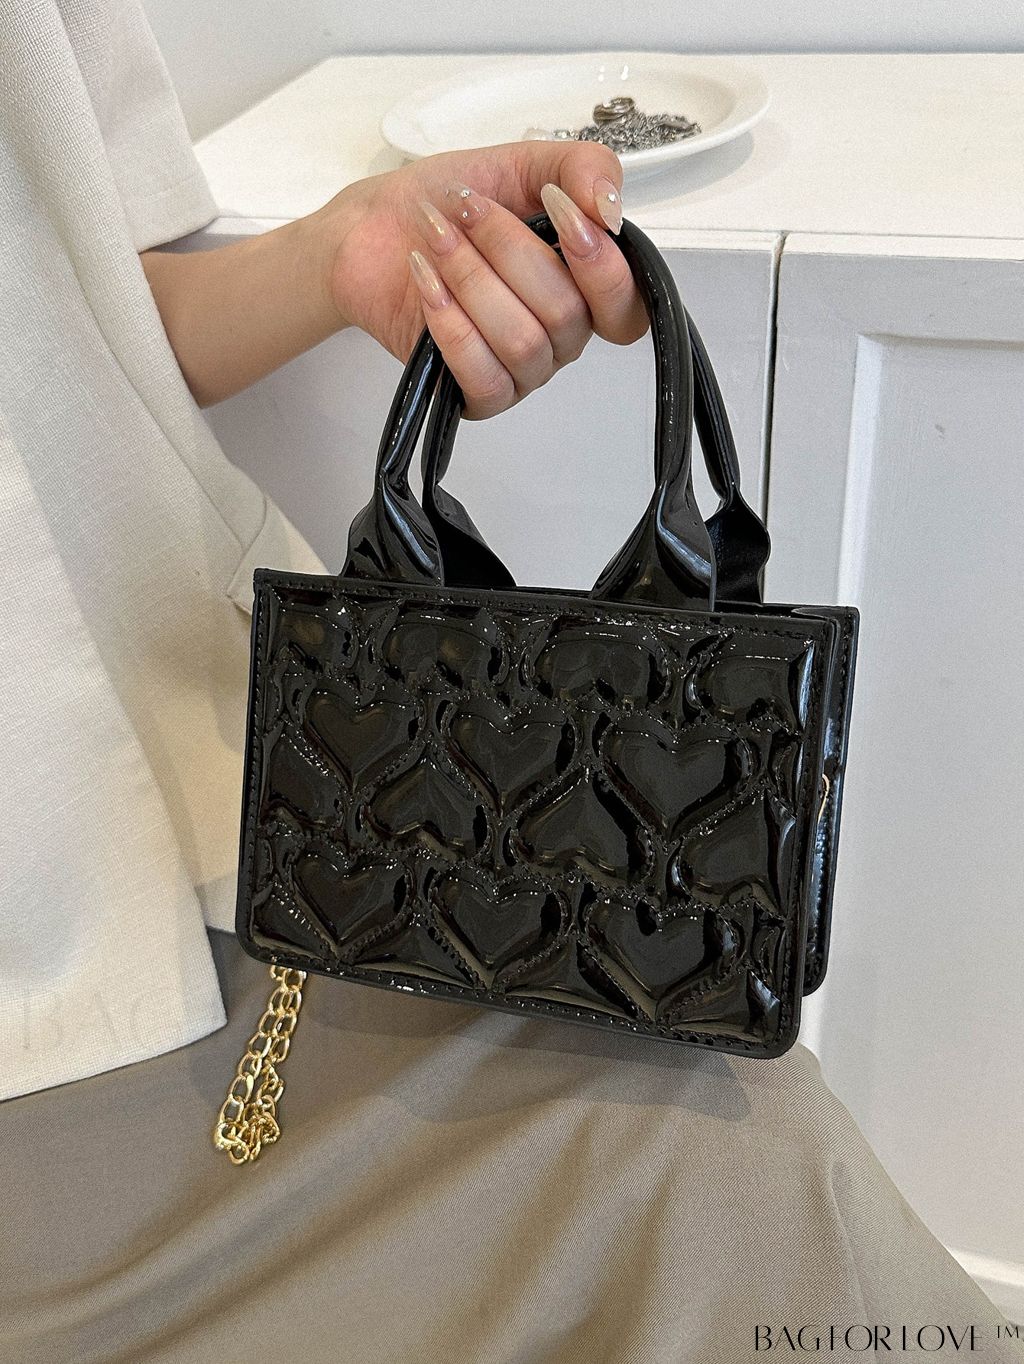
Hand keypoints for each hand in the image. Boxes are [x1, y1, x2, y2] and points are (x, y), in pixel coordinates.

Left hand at [314, 141, 649, 419]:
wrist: (373, 229)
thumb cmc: (447, 202)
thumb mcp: (524, 163)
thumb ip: (583, 169)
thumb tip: (612, 210)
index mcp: (585, 289)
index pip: (626, 308)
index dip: (601, 266)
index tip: (556, 208)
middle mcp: (561, 337)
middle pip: (565, 315)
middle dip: (507, 249)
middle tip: (465, 209)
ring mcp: (522, 371)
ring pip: (522, 343)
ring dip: (472, 278)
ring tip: (436, 237)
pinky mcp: (478, 395)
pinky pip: (483, 377)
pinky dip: (451, 323)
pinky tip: (427, 281)